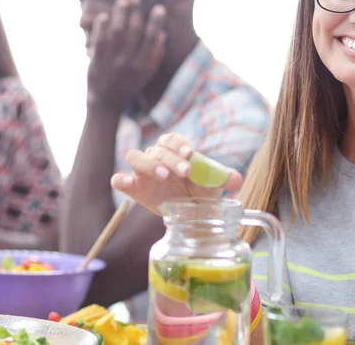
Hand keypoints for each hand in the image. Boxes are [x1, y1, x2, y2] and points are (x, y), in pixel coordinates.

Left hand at [87, 0, 167, 110]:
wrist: (107, 103)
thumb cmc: (129, 87)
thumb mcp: (146, 75)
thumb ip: (155, 56)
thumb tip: (162, 35)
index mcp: (143, 66)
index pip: (151, 39)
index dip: (155, 22)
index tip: (158, 8)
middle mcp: (129, 62)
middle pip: (134, 31)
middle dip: (136, 11)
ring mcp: (112, 61)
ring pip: (118, 32)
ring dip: (120, 14)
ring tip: (122, 0)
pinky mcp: (97, 60)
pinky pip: (100, 39)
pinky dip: (102, 26)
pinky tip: (105, 16)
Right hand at [110, 133, 242, 214]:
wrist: (192, 215)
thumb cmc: (201, 193)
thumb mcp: (214, 185)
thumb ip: (223, 178)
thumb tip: (236, 178)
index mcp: (173, 151)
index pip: (170, 139)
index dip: (178, 143)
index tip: (190, 153)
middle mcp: (156, 158)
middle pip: (156, 149)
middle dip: (171, 158)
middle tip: (186, 171)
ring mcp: (142, 174)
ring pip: (135, 157)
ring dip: (149, 163)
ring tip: (164, 175)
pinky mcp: (134, 189)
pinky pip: (119, 180)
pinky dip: (122, 179)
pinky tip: (129, 182)